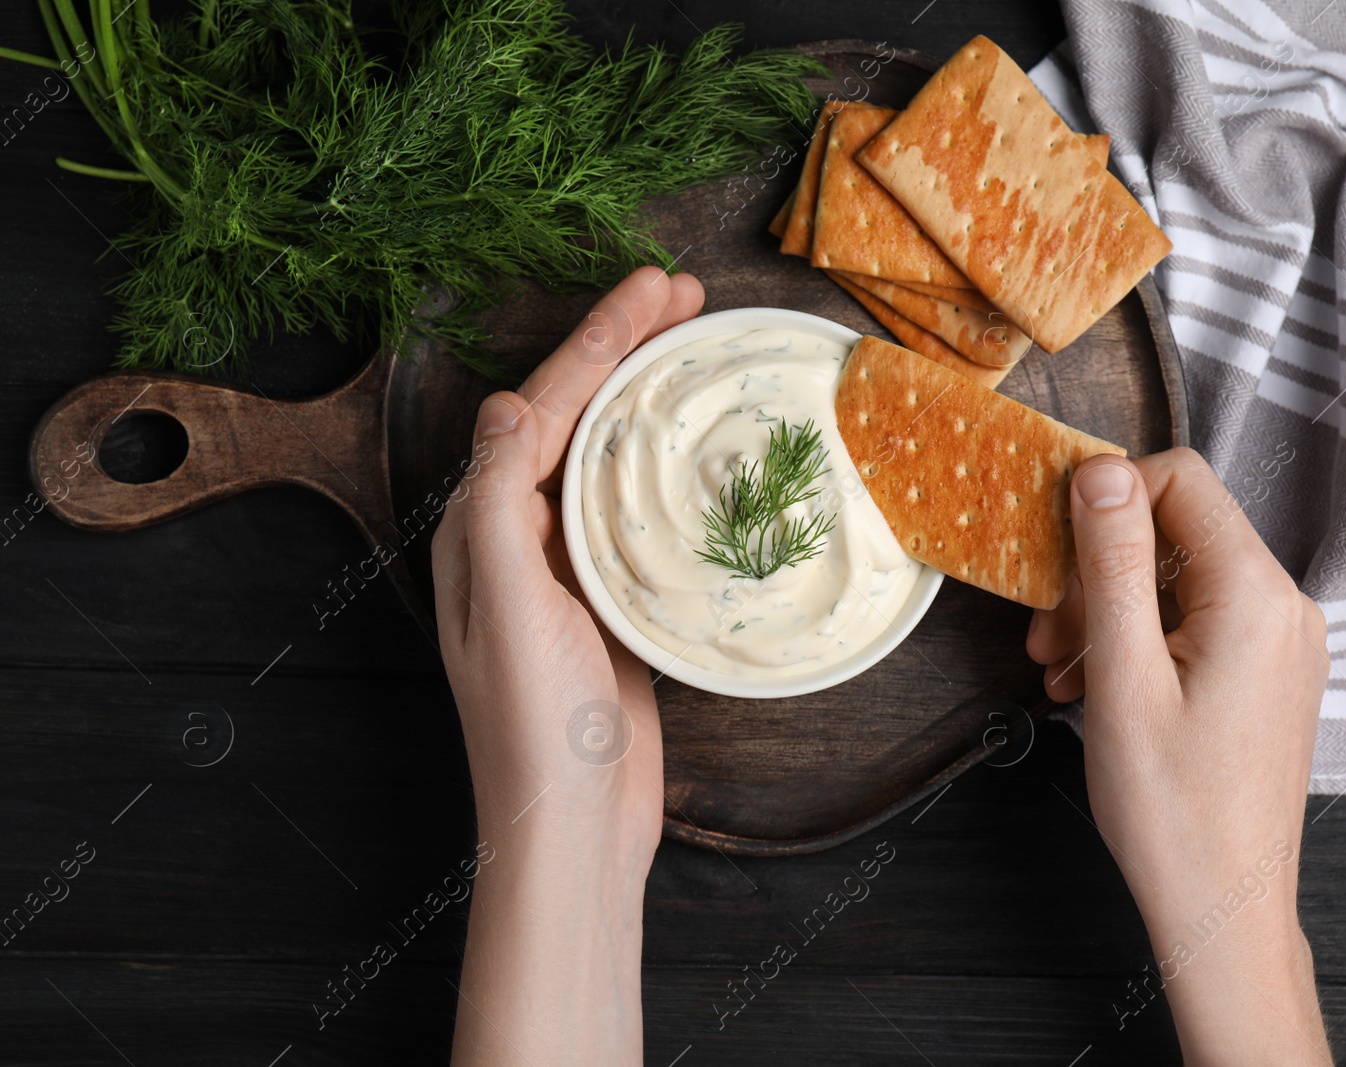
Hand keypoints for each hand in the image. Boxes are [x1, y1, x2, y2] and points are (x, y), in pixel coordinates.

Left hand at [432, 265, 704, 1065]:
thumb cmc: (535, 724)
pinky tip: (699, 448)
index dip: (597, 340)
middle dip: (625, 348)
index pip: (543, 409)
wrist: (572, 824)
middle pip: (577, 417)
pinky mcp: (612, 600)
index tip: (654, 286)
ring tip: (697, 345)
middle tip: (686, 292)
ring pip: (609, 455)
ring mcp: (569, 567)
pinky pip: (637, 508)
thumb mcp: (509, 607)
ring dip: (648, 395)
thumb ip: (500, 504)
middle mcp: (519, 537)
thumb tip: (514, 402)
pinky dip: (667, 463)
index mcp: (484, 528)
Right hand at [1028, 447, 1330, 1064]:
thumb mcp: (1122, 675)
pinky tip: (1095, 685)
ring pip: (1181, 580)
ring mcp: (1282, 643)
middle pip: (1177, 531)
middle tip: (1047, 632)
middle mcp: (1285, 607)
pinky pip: (1198, 623)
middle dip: (1100, 568)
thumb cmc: (1172, 811)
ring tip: (1062, 668)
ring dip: (1111, 609)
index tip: (1055, 550)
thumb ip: (1112, 562)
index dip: (1108, 499)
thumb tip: (1102, 471)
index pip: (1181, 479)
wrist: (1223, 908)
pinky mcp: (1269, 673)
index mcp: (1256, 595)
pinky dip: (1141, 639)